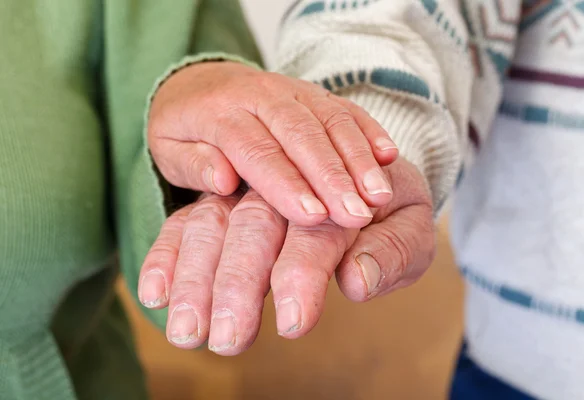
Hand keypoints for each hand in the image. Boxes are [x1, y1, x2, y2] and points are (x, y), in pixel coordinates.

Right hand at [137, 156, 434, 354]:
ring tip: (185, 332)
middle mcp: (287, 183)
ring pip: (213, 223)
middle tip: (227, 338)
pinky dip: (168, 255)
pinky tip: (154, 294)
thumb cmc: (391, 211)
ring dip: (196, 277)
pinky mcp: (225, 204)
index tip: (293, 321)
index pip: (316, 232)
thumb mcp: (410, 228)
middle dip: (239, 282)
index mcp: (339, 186)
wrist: (368, 176)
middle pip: (255, 225)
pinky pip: (189, 223)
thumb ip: (390, 252)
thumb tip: (355, 281)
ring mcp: (250, 190)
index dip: (303, 273)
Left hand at [148, 61, 398, 228]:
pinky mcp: (315, 94)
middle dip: (332, 176)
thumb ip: (193, 163)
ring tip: (378, 197)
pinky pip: (346, 108)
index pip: (256, 150)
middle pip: (301, 134)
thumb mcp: (169, 148)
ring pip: (330, 119)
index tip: (313, 217)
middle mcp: (262, 94)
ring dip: (358, 159)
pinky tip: (388, 156)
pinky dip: (369, 130)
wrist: (200, 83)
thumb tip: (223, 179)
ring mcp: (293, 91)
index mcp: (220, 111)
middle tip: (356, 214)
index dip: (286, 183)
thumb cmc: (186, 128)